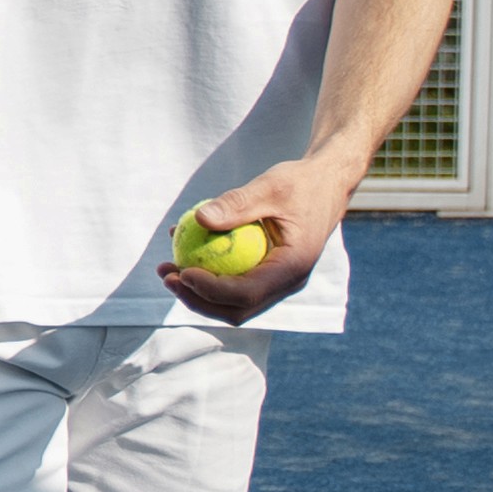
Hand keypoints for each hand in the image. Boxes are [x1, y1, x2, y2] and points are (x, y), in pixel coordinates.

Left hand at [159, 155, 353, 323]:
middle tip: (166, 275)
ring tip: (166, 267)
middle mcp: (287, 283)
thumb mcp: (270, 186)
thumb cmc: (301, 182)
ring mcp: (277, 282)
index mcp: (293, 268)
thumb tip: (198, 219)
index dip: (210, 290)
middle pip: (236, 309)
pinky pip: (234, 283)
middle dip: (196, 299)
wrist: (326, 184)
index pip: (246, 294)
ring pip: (232, 303)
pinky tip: (182, 251)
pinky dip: (207, 275)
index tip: (181, 272)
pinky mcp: (267, 274)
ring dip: (197, 292)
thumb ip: (237, 203)